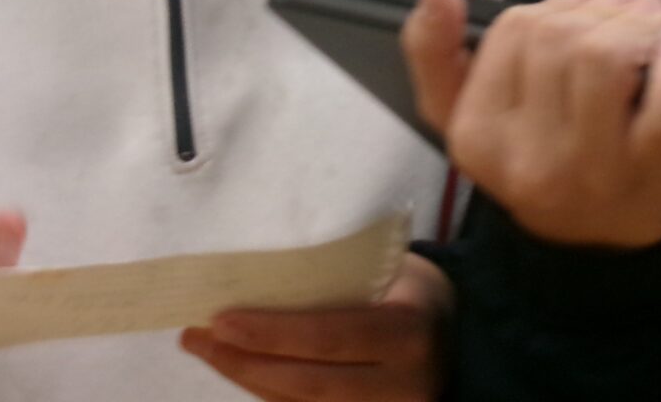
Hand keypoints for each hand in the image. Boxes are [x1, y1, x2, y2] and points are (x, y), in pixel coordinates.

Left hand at [181, 252, 453, 400]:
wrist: (463, 335)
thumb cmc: (414, 290)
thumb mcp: (390, 271)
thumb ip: (338, 279)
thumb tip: (259, 277)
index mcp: (408, 332)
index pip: (329, 337)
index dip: (272, 334)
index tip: (220, 320)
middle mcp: (403, 385)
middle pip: (308, 382)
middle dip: (244, 362)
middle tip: (197, 337)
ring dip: (248, 379)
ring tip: (208, 349)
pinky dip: (271, 393)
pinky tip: (241, 369)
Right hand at [402, 0, 660, 248]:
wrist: (599, 246)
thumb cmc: (536, 157)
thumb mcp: (464, 114)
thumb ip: (434, 51)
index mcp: (477, 135)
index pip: (514, 31)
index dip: (557, 2)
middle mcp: (528, 158)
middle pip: (560, 39)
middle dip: (602, 6)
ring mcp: (591, 169)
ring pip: (604, 57)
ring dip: (637, 22)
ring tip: (651, 15)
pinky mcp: (651, 172)